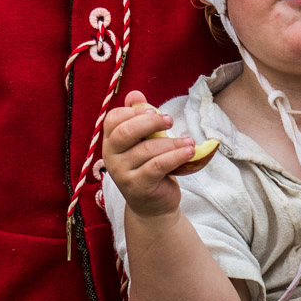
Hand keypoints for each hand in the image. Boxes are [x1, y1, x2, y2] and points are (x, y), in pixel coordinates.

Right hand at [102, 91, 199, 217]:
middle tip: (170, 120)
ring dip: (172, 142)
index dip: (133, 111)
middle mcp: (111, 157)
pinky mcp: (138, 186)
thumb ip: (139, 118)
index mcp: (110, 142)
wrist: (153, 205)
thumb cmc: (149, 167)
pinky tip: (189, 151)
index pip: (113, 119)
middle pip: (125, 132)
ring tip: (189, 142)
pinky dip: (175, 156)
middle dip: (151, 122)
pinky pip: (157, 165)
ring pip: (147, 150)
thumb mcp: (144, 142)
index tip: (153, 111)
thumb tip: (135, 94)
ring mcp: (122, 173)